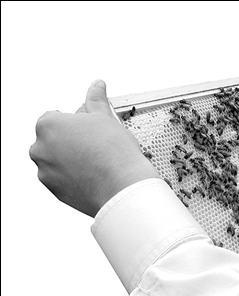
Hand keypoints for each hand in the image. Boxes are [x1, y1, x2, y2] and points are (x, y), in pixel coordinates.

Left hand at [30, 80, 159, 217]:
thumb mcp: (106, 119)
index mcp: (48, 125)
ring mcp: (45, 171)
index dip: (77, 124)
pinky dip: (73, 178)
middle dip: (72, 142)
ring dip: (71, 160)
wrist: (123, 188)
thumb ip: (96, 100)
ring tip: (97, 163)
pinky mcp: (54, 190)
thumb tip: (97, 86)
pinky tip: (93, 176)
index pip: (57, 118)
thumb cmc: (115, 154)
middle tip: (96, 147)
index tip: (91, 131)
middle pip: (54, 140)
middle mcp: (40, 147)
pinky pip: (62, 180)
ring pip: (57, 161)